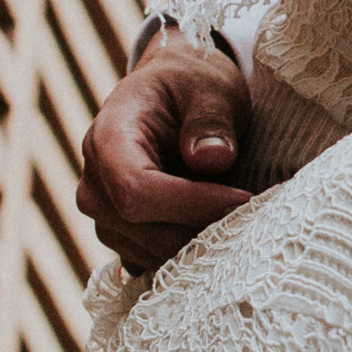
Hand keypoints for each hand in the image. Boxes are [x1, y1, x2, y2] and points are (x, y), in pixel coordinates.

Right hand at [75, 31, 253, 273]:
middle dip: (202, 228)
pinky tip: (221, 234)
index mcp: (108, 136)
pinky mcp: (122, 237)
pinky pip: (152, 263)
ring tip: (242, 219)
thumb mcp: (210, 89)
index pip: (136, 188)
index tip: (243, 199)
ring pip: (149, 252)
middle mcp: (94, 181)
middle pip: (142, 228)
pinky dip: (190, 256)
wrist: (172, 95)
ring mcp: (104, 215)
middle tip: (256, 216)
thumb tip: (212, 160)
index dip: (190, 203)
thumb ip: (211, 121)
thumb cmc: (191, 87)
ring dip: (200, 244)